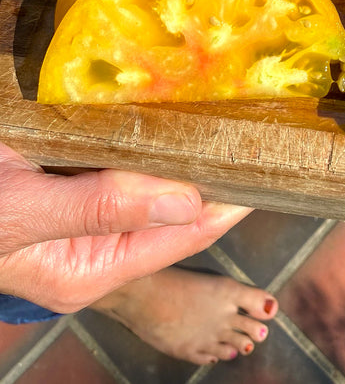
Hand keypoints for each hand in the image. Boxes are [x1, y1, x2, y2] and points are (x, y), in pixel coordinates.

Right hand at [0, 142, 250, 312]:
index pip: (176, 240)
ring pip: (144, 191)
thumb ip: (101, 206)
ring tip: (222, 133)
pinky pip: (116, 175)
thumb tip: (185, 201)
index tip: (264, 181)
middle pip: (166, 216)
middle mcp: (89, 251)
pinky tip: (163, 126)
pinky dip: (142, 150)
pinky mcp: (64, 194)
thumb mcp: (28, 210)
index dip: (223, 210)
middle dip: (207, 182)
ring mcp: (77, 225)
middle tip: (249, 145)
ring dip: (177, 162)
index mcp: (86, 270)